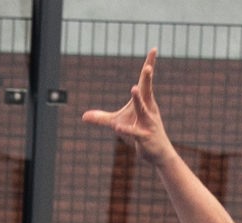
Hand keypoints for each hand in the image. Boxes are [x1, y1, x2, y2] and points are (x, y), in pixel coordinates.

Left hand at [81, 48, 171, 163]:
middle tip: (148, 67)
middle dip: (147, 79)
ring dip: (138, 100)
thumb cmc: (141, 134)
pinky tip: (118, 128)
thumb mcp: (118, 124)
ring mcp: (148, 123)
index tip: (154, 49)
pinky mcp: (144, 137)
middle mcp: (149, 109)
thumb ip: (101, 118)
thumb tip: (83, 117)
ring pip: (142, 109)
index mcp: (145, 101)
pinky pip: (134, 133)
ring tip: (133, 89)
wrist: (158, 154)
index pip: (146, 80)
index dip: (150, 64)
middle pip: (147, 91)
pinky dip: (126, 130)